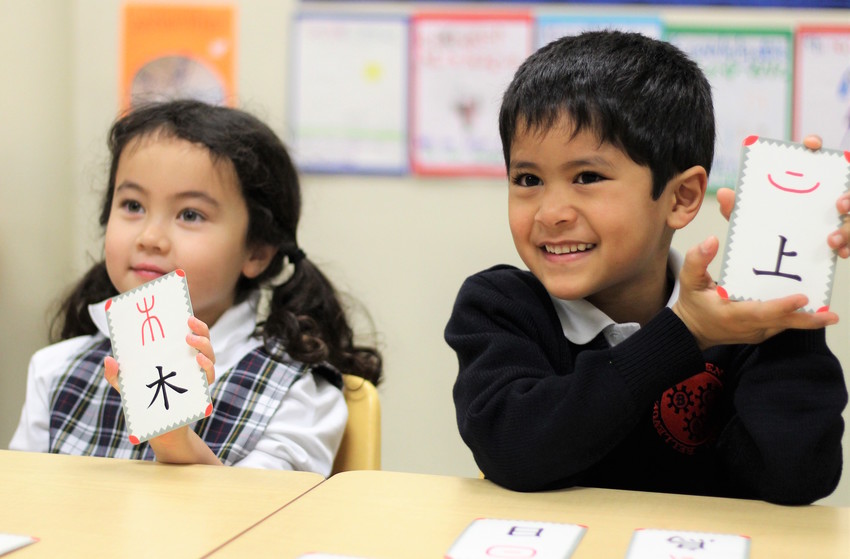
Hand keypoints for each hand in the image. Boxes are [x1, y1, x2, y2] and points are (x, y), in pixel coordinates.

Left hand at [104, 316, 220, 464]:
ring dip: (203, 344)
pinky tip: (198, 361)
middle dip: (200, 328)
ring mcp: (198, 376)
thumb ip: (116, 375)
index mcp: (176, 357)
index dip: (190, 322)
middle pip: (203, 340)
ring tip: (190, 340)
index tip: (183, 313)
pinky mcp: (201, 390)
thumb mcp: (127, 388)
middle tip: (189, 322)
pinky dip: (207, 367)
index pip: (188, 334)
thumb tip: (109, 359)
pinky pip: (209, 375)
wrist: (159, 430)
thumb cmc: (144, 404)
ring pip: (210, 355)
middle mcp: (191, 364)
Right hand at [672, 236, 837, 350]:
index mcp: (729, 313)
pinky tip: (814, 310)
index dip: (781, 306)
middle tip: (830, 314)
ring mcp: (756, 332)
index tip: (802, 298)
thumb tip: (712, 240)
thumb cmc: (693, 303)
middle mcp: (746, 326)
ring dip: (808, 320)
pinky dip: (797, 318)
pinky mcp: (761, 333)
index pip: (759, 311)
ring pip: (785, 326)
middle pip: (781, 323)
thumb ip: (697, 260)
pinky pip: (782, 325)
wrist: (692, 330)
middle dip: (807, 320)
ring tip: (829, 313)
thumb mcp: (688, 280)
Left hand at [717, 135, 849, 256]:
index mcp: (800, 185)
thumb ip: (737, 209)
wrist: (762, 266)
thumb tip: (723, 193)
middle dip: (848, 195)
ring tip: (831, 238)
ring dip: (847, 227)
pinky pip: (849, 241)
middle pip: (844, 188)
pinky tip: (838, 252)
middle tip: (838, 204)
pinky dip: (846, 246)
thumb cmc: (759, 233)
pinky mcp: (840, 240)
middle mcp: (822, 198)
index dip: (814, 146)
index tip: (811, 145)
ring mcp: (835, 219)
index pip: (812, 157)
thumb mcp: (747, 222)